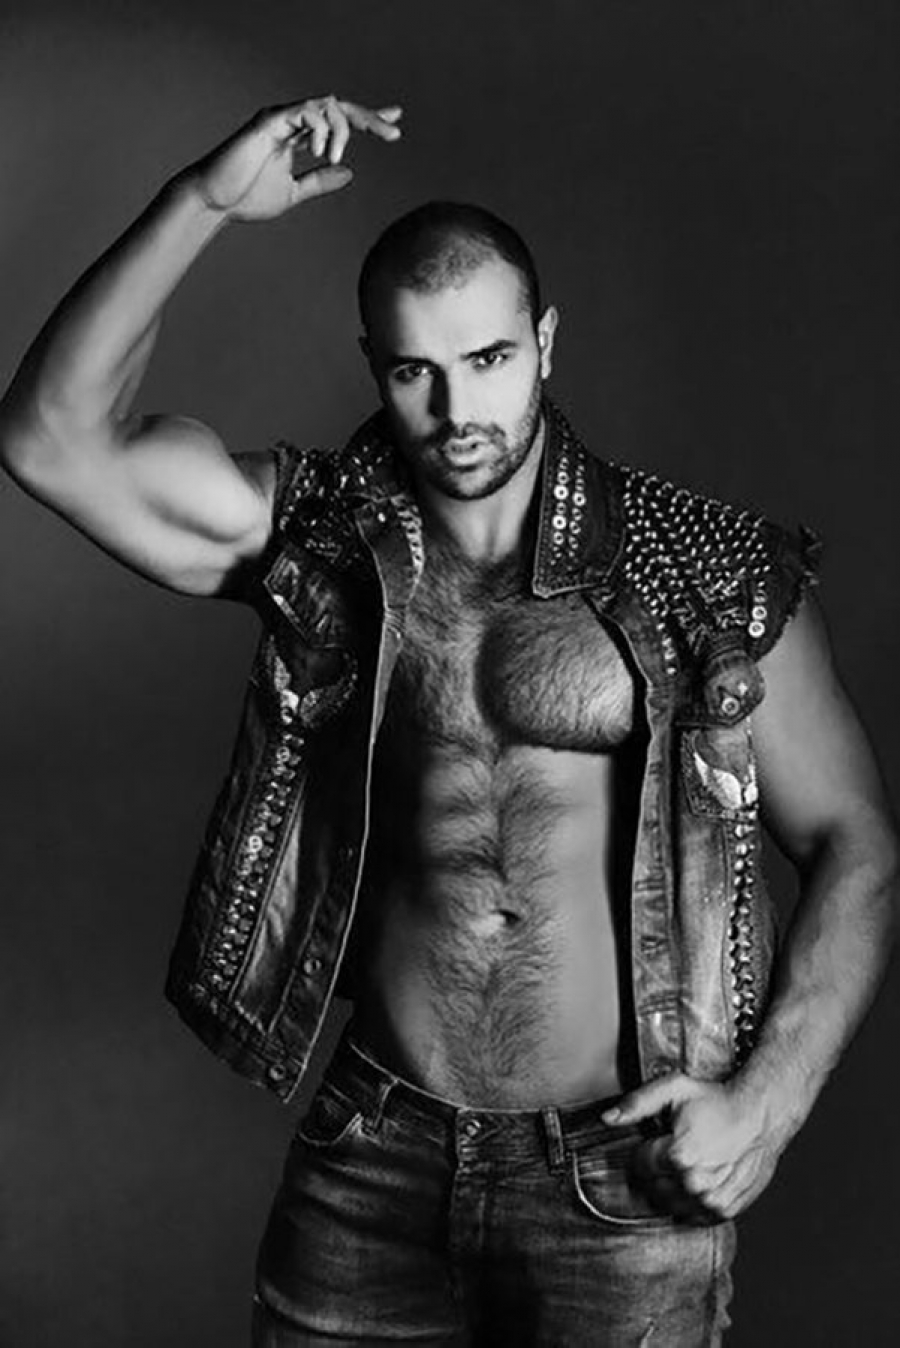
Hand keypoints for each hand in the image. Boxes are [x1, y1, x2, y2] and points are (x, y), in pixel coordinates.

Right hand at [183, 95, 402, 221]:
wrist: (214, 202)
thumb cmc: (246, 197)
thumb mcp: (293, 192)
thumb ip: (319, 181)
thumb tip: (349, 172)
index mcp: (298, 137)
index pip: (339, 121)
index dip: (367, 119)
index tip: (394, 124)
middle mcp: (291, 122)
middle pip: (339, 107)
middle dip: (369, 117)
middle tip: (393, 132)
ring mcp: (280, 118)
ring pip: (326, 105)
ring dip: (342, 128)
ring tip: (335, 154)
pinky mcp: (269, 122)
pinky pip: (305, 111)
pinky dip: (320, 127)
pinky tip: (322, 151)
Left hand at [602, 1073, 783, 1220]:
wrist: (760, 1115)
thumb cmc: (717, 1100)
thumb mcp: (674, 1089)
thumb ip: (637, 1103)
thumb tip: (607, 1118)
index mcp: (678, 1155)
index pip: (640, 1166)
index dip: (645, 1151)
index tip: (656, 1142)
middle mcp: (694, 1183)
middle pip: (653, 1189)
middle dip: (656, 1172)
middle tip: (669, 1155)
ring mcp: (710, 1200)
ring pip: (671, 1206)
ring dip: (671, 1190)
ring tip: (685, 1168)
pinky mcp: (724, 1210)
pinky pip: (693, 1217)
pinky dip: (691, 1203)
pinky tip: (698, 1181)